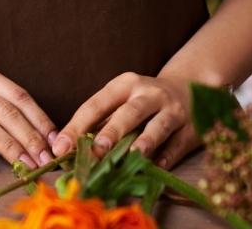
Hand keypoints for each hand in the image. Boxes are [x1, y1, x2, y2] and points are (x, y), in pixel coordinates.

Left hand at [52, 72, 199, 169]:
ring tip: (133, 154)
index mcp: (125, 85)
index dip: (77, 126)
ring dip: (145, 140)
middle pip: (129, 112)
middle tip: (96, 149)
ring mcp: (173, 110)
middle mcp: (149, 94)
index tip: (61, 147)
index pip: (97, 104)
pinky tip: (157, 167)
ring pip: (158, 125)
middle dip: (112, 131)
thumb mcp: (122, 100)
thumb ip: (100, 122)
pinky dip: (168, 156)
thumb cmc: (144, 100)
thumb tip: (67, 148)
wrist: (190, 88)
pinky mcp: (190, 128)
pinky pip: (178, 144)